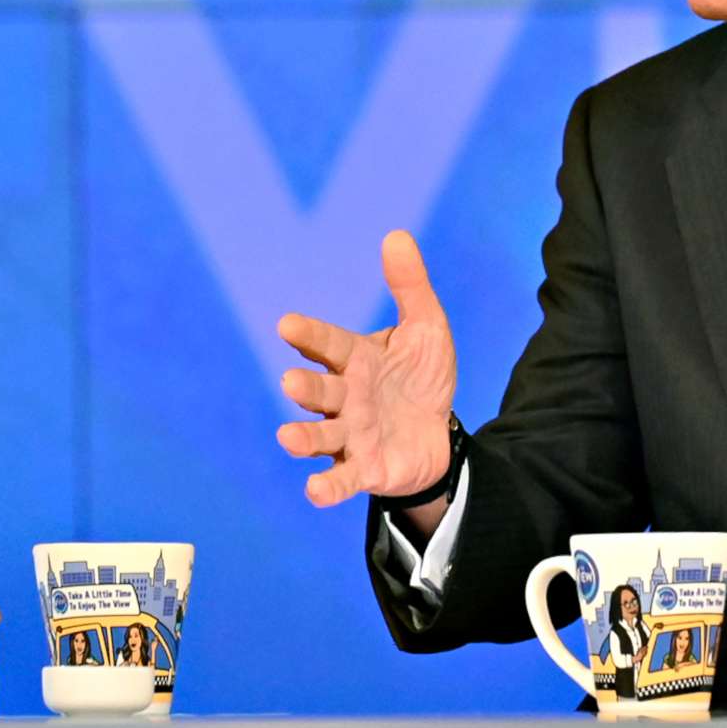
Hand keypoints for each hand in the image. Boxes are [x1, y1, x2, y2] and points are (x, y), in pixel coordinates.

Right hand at [275, 230, 456, 509]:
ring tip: (287, 438)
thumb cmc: (420, 377)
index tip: (287, 326)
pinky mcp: (364, 468)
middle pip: (320, 391)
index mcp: (355, 359)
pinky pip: (343, 478)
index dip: (309, 336)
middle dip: (306, 388)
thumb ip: (410, 286)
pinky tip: (315, 492)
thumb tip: (397, 235)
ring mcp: (351, 434)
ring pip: (321, 436)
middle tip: (291, 383)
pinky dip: (328, 486)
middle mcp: (345, 397)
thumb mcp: (426, 329)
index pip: (327, 345)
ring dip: (303, 438)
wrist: (439, 433)